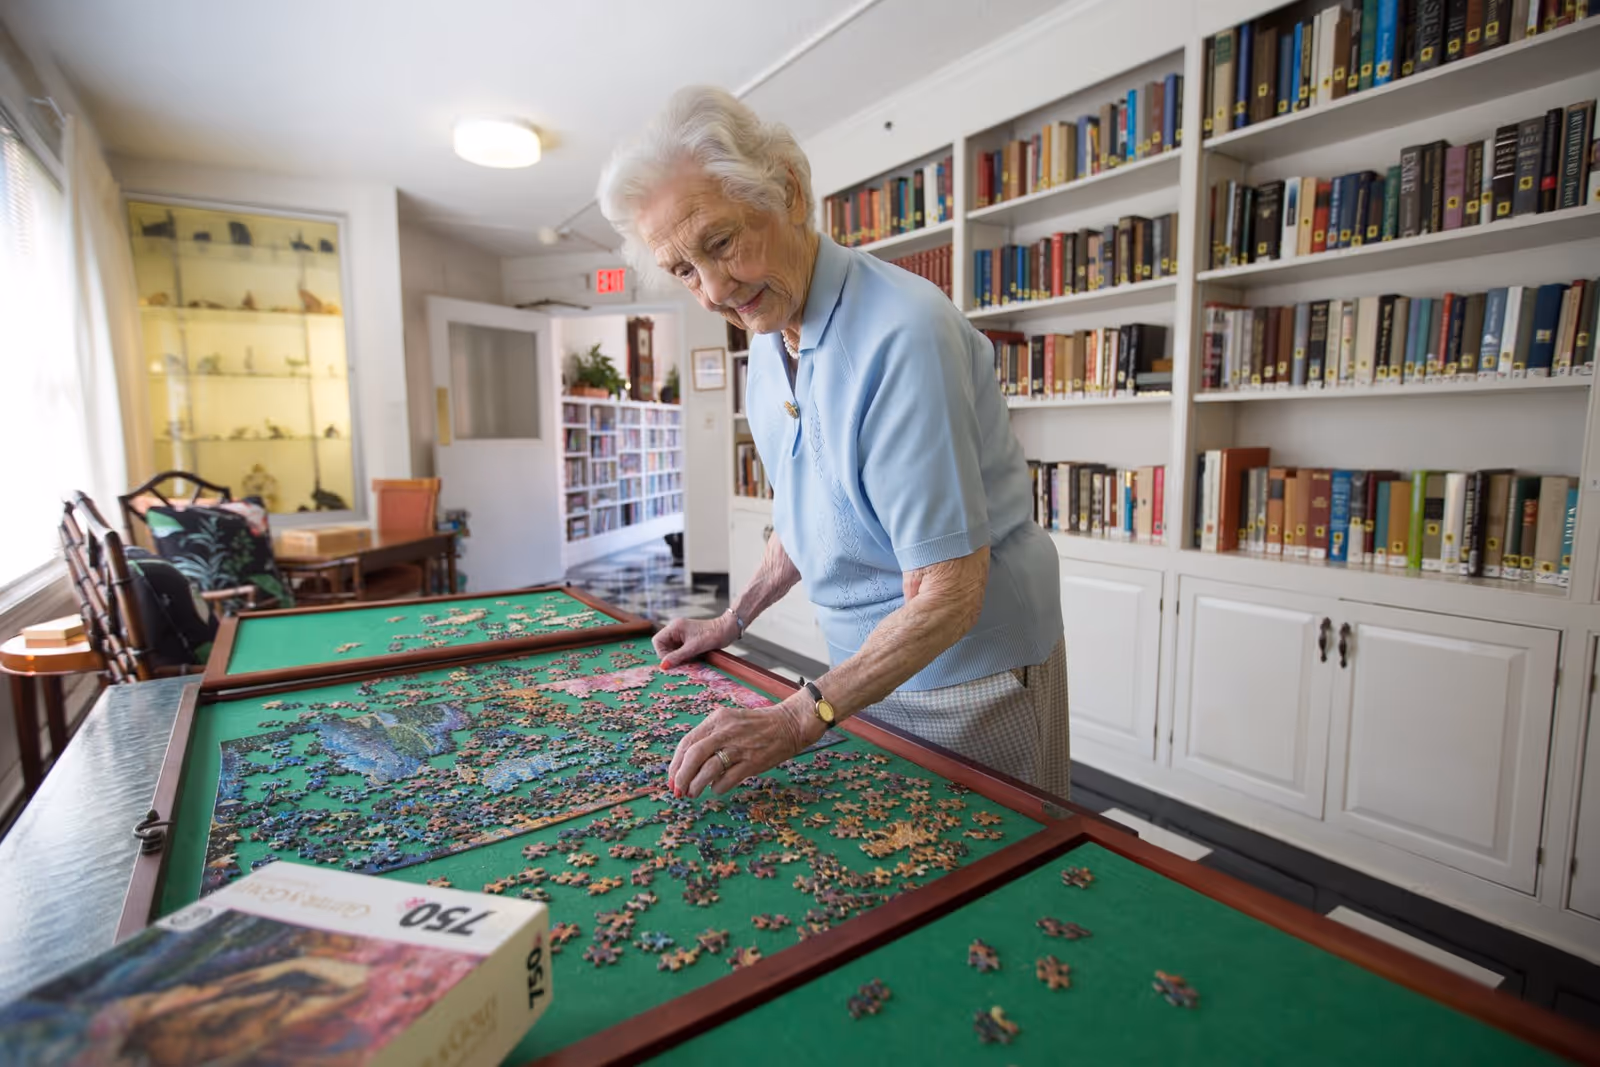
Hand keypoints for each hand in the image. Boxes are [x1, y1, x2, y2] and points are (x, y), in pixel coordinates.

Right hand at [653, 612, 737, 668]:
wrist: (727, 630)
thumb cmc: (712, 635)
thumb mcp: (693, 648)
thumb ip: (677, 657)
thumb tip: (663, 666)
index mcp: (674, 627)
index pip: (657, 641)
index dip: (661, 653)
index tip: (671, 661)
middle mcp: (676, 629)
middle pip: (663, 646)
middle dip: (670, 656)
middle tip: (681, 661)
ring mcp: (681, 634)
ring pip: (671, 649)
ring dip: (677, 657)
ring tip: (688, 659)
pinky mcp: (688, 639)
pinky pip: (679, 650)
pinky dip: (683, 655)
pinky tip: (691, 657)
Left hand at [668, 695, 825, 797]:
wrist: (789, 724)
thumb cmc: (757, 726)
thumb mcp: (729, 722)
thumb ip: (710, 738)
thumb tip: (687, 765)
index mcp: (717, 719)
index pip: (687, 742)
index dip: (676, 763)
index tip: (672, 778)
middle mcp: (725, 731)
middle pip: (693, 755)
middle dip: (681, 776)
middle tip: (678, 791)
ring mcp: (739, 747)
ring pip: (708, 769)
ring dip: (696, 785)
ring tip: (692, 794)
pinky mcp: (753, 762)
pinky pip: (727, 779)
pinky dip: (717, 788)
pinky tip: (717, 789)